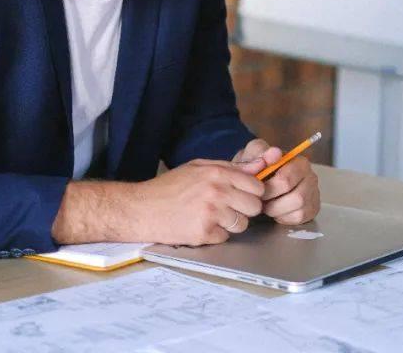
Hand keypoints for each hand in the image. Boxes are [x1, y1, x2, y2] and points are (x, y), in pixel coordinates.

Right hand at [132, 159, 264, 245]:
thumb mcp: (198, 167)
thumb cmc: (169, 187)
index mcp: (217, 172)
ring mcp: (211, 213)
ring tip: (211, 217)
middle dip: (244, 209)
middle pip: (254, 207)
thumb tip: (260, 165)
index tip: (242, 195)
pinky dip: (215, 235)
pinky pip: (225, 237)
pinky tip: (200, 226)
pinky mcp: (204, 233)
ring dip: (230, 224)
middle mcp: (217, 191)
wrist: (142, 209)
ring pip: (242, 224)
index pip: (257, 186)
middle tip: (228, 208)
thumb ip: (230, 167)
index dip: (252, 193)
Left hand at [233, 138, 320, 224]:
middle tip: (260, 198)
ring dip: (277, 209)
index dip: (268, 188)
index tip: (257, 188)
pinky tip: (275, 210)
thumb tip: (274, 152)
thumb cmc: (257, 167)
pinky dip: (283, 217)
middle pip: (296, 197)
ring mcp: (313, 193)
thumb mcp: (253, 155)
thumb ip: (260, 152)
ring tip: (266, 204)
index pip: (286, 180)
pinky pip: (299, 217)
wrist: (257, 181)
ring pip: (299, 209)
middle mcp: (311, 177)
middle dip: (273, 201)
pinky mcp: (312, 209)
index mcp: (299, 161)